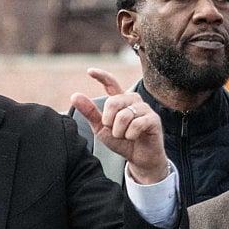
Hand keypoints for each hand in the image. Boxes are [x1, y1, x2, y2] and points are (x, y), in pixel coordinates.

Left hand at [70, 68, 167, 183]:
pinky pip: (136, 124)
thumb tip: (74, 96)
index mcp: (120, 100)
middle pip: (113, 102)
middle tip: (114, 131)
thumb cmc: (122, 142)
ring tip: (125, 136)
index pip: (111, 83)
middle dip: (108, 121)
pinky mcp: (154, 119)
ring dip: (120, 132)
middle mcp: (133, 100)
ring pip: (124, 115)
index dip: (101, 76)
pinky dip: (130, 135)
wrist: (139, 158)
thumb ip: (90, 112)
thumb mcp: (101, 128)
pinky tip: (134, 137)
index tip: (90, 71)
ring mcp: (145, 108)